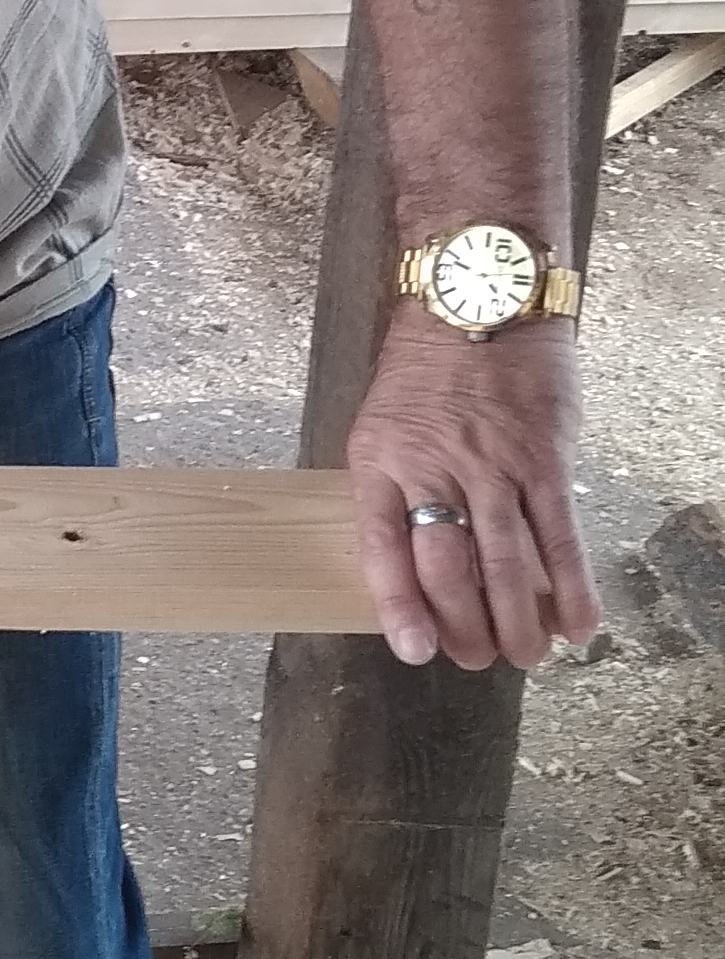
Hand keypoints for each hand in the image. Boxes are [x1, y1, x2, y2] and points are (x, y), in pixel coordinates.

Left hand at [345, 306, 602, 671]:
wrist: (478, 298)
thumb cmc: (425, 367)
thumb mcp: (383, 423)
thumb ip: (393, 488)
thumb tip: (407, 561)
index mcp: (382, 461)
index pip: (384, 548)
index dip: (400, 605)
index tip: (415, 649)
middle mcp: (437, 469)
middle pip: (449, 567)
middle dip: (464, 626)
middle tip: (476, 659)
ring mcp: (495, 467)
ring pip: (506, 563)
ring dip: (516, 621)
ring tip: (524, 657)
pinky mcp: (546, 460)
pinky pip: (559, 535)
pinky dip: (570, 586)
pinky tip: (577, 624)